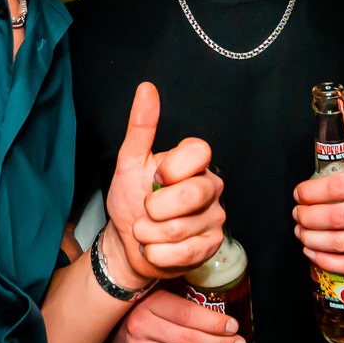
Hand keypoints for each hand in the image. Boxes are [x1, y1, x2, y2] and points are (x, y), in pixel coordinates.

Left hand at [104, 82, 226, 281]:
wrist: (128, 244)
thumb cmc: (131, 199)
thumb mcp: (129, 162)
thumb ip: (140, 127)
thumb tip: (146, 88)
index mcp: (194, 163)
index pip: (200, 152)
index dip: (173, 168)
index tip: (156, 177)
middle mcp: (211, 187)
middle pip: (193, 194)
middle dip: (155, 208)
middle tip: (146, 209)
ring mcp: (215, 218)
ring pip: (182, 229)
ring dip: (150, 234)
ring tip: (146, 231)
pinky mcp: (211, 246)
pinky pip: (184, 252)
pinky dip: (157, 254)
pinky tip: (154, 249)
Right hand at [109, 288, 245, 342]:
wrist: (111, 323)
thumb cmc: (142, 304)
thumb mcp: (159, 288)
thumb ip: (184, 291)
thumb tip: (220, 295)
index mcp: (150, 303)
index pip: (188, 315)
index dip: (214, 323)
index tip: (233, 326)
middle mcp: (142, 328)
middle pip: (190, 340)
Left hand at [293, 80, 343, 275]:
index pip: (339, 186)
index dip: (312, 191)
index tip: (299, 193)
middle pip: (338, 217)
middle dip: (308, 218)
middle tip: (296, 215)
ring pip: (343, 243)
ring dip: (313, 240)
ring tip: (301, 232)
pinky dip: (329, 261)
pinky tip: (313, 252)